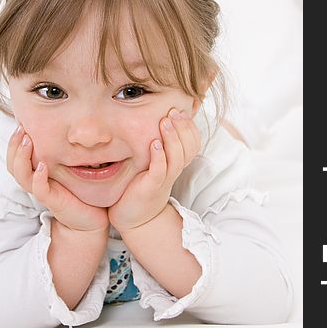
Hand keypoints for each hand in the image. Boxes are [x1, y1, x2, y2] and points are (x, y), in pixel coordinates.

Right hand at [7, 125, 109, 232]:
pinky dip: (38, 178)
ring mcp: (42, 190)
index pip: (15, 155)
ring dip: (22, 157)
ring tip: (28, 141)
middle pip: (12, 163)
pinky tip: (42, 166)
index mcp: (36, 171)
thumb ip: (65, 149)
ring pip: (21, 175)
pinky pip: (39, 189)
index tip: (21, 121)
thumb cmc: (81, 189)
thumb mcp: (70, 164)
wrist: (91, 217)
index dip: (14, 140)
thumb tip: (67, 124)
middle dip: (14, 145)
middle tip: (21, 127)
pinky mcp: (52, 200)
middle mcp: (35, 180)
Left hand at [108, 108, 200, 232]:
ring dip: (172, 138)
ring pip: (177, 158)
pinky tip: (154, 145)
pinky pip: (159, 171)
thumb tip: (157, 117)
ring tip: (165, 122)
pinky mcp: (150, 187)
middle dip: (182, 128)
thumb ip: (158, 143)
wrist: (133, 216)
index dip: (190, 127)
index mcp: (176, 163)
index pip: (193, 142)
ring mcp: (164, 180)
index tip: (180, 111)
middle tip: (173, 111)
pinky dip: (159, 157)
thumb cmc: (141, 184)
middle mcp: (174, 170)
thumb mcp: (153, 162)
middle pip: (188, 147)